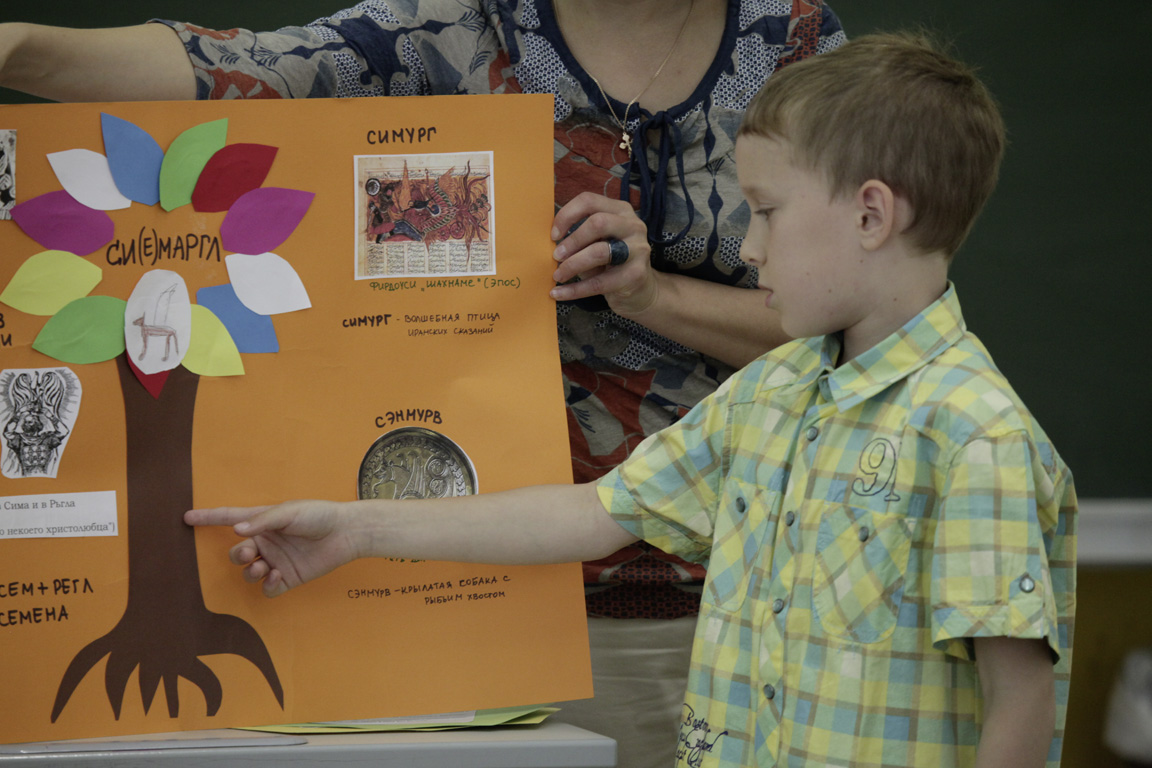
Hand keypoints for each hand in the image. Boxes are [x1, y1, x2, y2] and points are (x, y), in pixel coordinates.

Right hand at [184, 501, 360, 596]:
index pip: (229, 519)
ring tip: (263, 567)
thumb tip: (236, 531)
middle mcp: (266, 542)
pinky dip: (269, 585)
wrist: (346, 533)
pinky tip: (279, 576)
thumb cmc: (319, 515)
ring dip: (250, 572)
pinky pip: (268, 589)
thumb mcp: (290, 512)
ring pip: (249, 574)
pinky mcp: (288, 578)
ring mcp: (276, 561)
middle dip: (238, 555)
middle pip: (237, 553)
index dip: (208, 518)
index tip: (186, 518)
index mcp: (263, 522)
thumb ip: (263, 521)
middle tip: (249, 553)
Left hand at [548, 191, 657, 316]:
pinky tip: (558, 293)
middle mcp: (633, 226)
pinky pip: (599, 283)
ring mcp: (638, 250)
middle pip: (597, 223)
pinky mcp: (636, 275)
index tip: (553, 235)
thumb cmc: (612, 262)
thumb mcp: (598, 242)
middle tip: (556, 256)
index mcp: (620, 210)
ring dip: (573, 264)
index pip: (589, 201)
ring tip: (558, 275)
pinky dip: (575, 290)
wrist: (641, 290)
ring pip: (599, 252)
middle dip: (572, 241)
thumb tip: (551, 241)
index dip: (566, 215)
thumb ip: (581, 236)